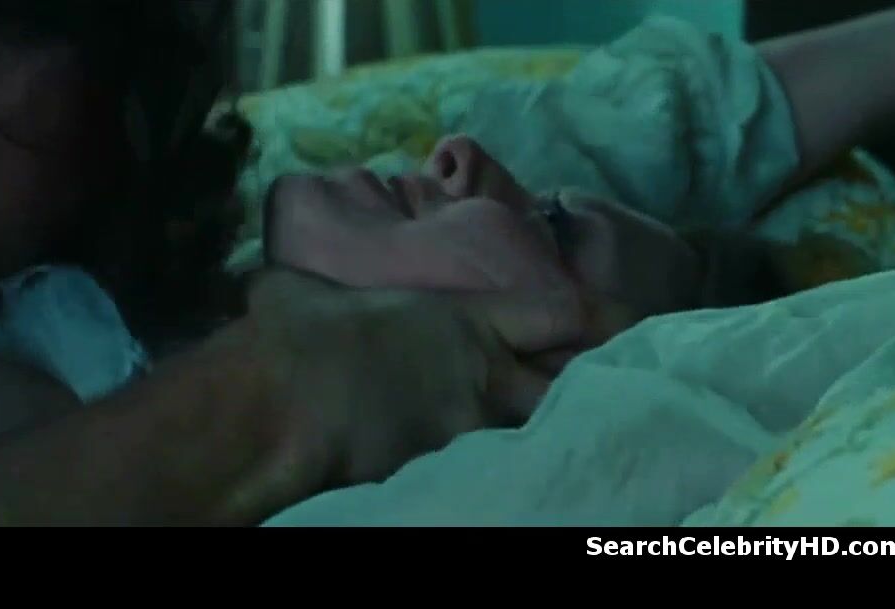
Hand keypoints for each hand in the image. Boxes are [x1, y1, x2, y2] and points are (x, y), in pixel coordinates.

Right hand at [247, 269, 625, 485]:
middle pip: (566, 387)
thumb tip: (263, 287)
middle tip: (625, 394)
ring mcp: (463, 432)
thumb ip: (304, 290)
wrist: (277, 407)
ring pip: (530, 439)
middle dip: (593, 391)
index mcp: (459, 320)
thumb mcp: (296, 295)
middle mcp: (479, 376)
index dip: (598, 318)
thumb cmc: (293, 337)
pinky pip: (482, 478)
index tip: (630, 323)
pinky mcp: (437, 477)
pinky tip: (495, 485)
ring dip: (543, 441)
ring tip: (565, 451)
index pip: (556, 313)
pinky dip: (490, 479)